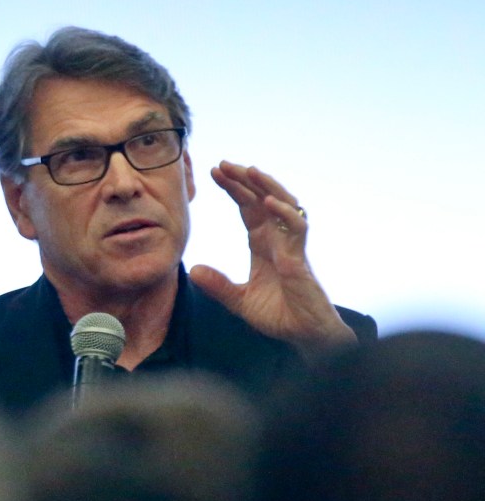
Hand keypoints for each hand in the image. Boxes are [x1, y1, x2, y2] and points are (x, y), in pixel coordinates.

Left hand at [189, 161, 355, 358]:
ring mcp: (290, 247)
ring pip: (282, 205)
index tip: (214, 172)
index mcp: (262, 245)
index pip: (247, 208)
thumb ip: (219, 286)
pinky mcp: (299, 259)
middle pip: (261, 199)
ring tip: (248, 170)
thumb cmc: (280, 316)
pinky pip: (295, 230)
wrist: (305, 336)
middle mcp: (277, 240)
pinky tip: (268, 202)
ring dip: (266, 186)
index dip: (234, 189)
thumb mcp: (240, 301)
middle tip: (223, 164)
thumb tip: (194, 271)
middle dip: (244, 180)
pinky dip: (283, 214)